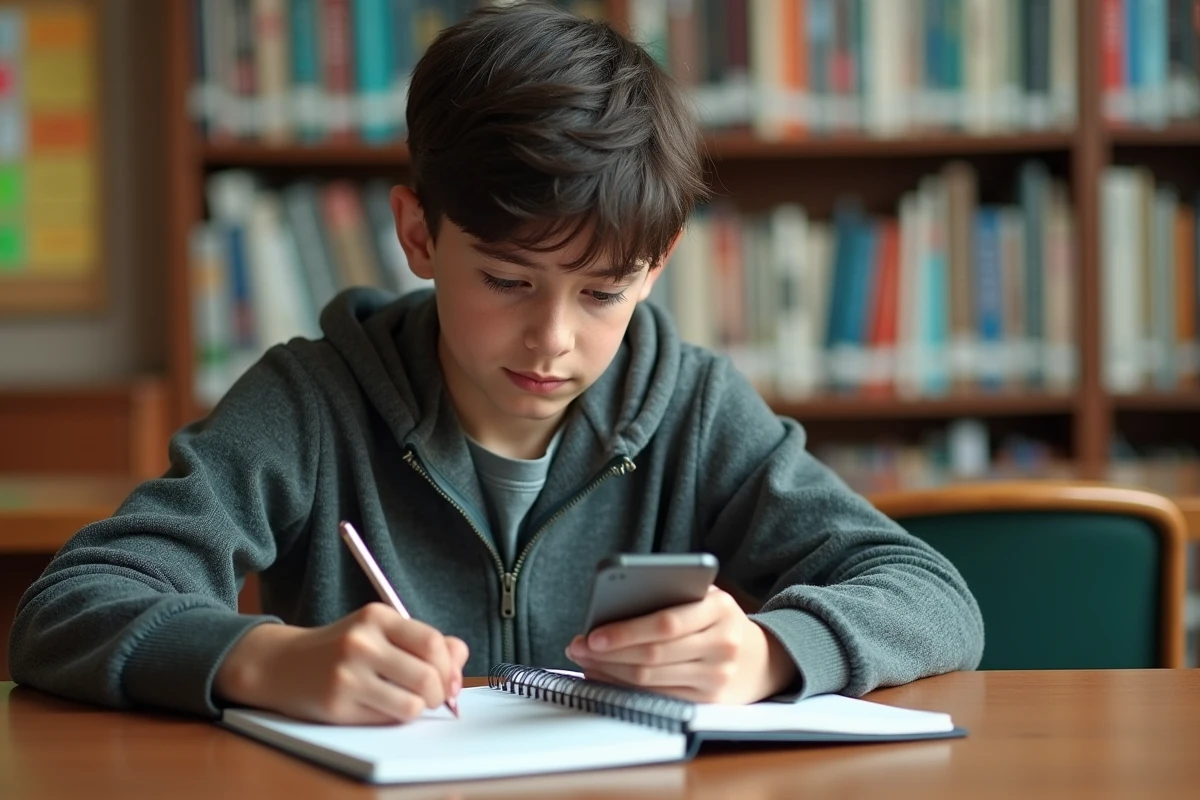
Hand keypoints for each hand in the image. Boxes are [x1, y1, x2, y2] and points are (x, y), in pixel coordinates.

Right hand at [214, 602, 468, 723]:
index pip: (433, 642)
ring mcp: (348, 674)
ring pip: (412, 704)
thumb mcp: (379, 631)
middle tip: (430, 696)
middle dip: (438, 693)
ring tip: (408, 702)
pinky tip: (382, 706)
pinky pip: (386, 719)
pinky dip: (394, 717)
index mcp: (377, 616)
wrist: (283, 664)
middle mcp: (362, 641)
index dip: (449, 666)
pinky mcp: (337, 704)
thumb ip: (423, 640)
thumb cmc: (343, 649)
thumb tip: (460, 658)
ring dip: (418, 708)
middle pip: (428, 676)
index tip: (448, 678)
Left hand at [565, 586, 796, 703]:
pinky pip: (658, 697)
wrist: (762, 659)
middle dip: (608, 653)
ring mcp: (717, 677)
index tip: (593, 633)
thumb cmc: (718, 620)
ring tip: (585, 660)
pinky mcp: (709, 703)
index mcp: (720, 609)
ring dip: (610, 672)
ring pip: (650, 679)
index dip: (625, 631)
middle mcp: (722, 645)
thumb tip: (613, 608)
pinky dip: (626, 689)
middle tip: (577, 646)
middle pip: (653, 655)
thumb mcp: (705, 597)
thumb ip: (671, 595)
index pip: (665, 623)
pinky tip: (607, 677)